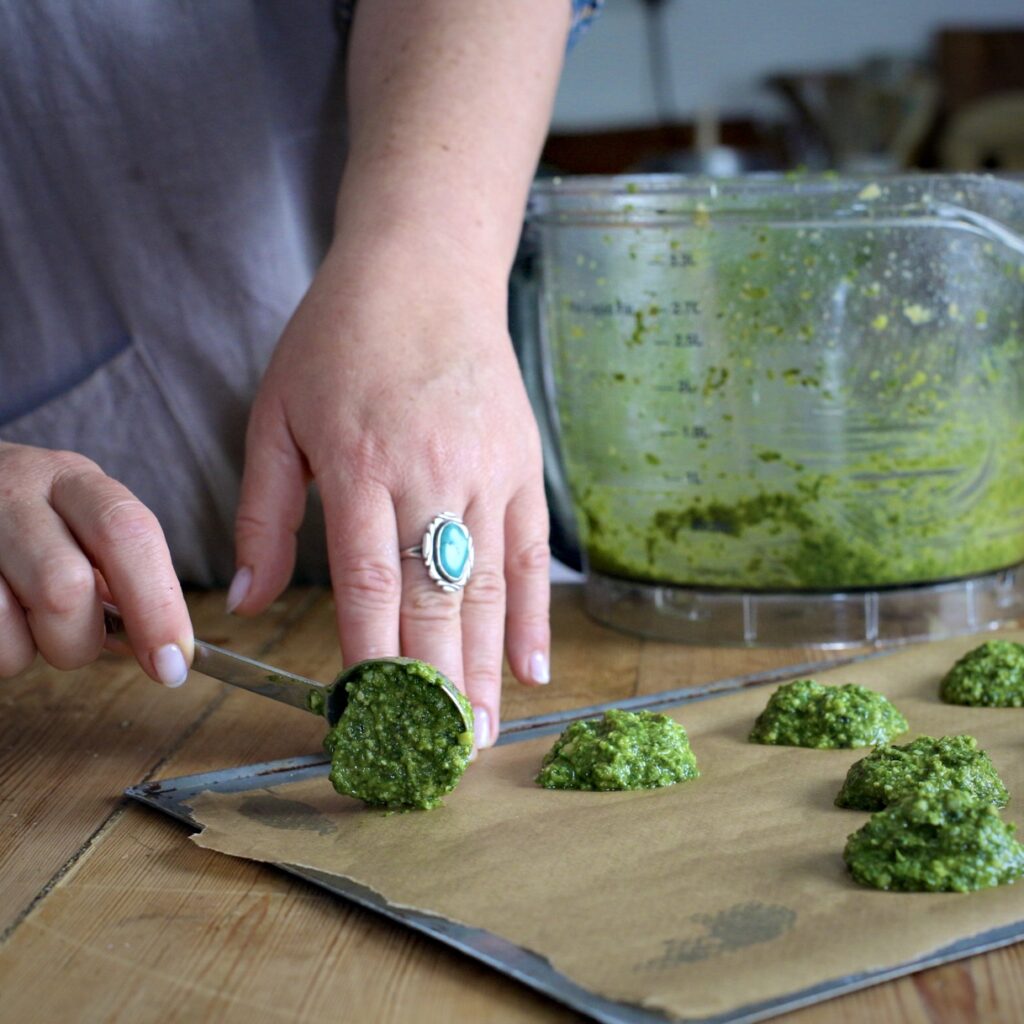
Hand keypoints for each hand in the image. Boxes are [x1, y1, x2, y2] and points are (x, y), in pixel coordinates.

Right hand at [0, 442, 192, 683]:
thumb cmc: (29, 522)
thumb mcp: (79, 523)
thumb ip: (118, 575)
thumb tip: (160, 646)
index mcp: (74, 481)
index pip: (129, 535)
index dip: (157, 607)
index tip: (173, 666)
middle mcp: (16, 491)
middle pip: (65, 586)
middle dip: (80, 640)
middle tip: (76, 644)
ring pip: (5, 622)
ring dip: (27, 650)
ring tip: (23, 624)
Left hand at [230, 234, 550, 747]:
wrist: (424, 274)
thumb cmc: (339, 341)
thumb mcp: (276, 416)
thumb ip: (263, 513)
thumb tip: (246, 601)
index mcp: (361, 466)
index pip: (369, 587)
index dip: (371, 665)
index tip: (368, 726)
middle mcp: (430, 476)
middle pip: (435, 602)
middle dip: (435, 688)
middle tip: (437, 758)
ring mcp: (485, 474)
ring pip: (487, 589)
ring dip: (484, 668)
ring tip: (482, 733)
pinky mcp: (521, 468)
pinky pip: (529, 555)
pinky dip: (533, 615)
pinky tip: (530, 668)